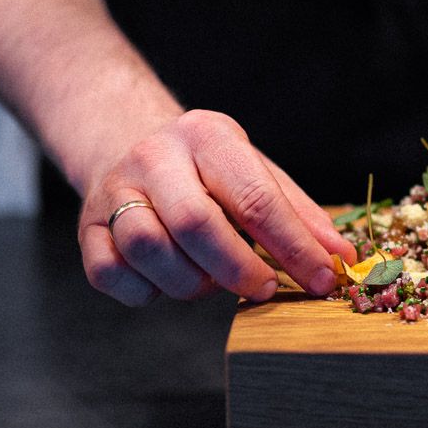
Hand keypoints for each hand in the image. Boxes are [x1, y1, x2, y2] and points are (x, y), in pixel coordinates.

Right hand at [77, 110, 354, 307]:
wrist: (124, 142)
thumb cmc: (205, 169)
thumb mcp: (255, 171)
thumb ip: (298, 214)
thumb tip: (341, 257)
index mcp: (207, 135)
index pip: (255, 197)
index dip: (293, 246)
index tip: (322, 278)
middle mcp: (155, 156)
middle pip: (195, 223)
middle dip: (238, 269)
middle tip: (264, 289)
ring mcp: (114, 191)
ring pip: (148, 249)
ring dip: (190, 282)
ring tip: (211, 280)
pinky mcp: (86, 227)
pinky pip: (110, 273)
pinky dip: (146, 292)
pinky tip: (167, 281)